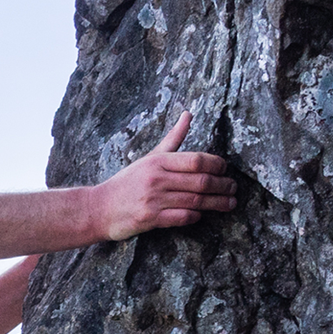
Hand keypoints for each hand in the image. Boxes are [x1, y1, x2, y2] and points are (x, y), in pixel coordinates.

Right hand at [91, 112, 236, 241]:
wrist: (98, 209)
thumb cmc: (126, 183)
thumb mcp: (149, 158)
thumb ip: (172, 139)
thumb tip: (188, 114)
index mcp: (159, 161)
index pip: (197, 160)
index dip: (217, 165)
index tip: (226, 169)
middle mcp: (158, 179)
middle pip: (201, 181)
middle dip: (223, 185)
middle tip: (234, 188)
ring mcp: (154, 200)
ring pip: (195, 201)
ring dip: (217, 203)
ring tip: (230, 204)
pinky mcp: (150, 219)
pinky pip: (181, 217)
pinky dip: (195, 216)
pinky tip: (202, 215)